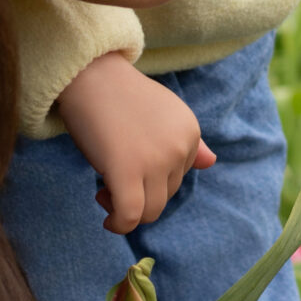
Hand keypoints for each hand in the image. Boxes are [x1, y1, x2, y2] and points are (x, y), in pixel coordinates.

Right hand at [57, 53, 214, 234]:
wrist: (88, 74)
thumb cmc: (119, 94)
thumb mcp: (163, 113)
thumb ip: (188, 141)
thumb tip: (211, 162)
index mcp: (190, 132)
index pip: (178, 177)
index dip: (152, 180)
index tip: (127, 169)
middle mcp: (179, 147)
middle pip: (165, 195)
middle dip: (139, 194)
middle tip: (110, 180)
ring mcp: (155, 161)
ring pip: (151, 211)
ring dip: (128, 212)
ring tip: (105, 193)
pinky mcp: (126, 171)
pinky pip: (130, 216)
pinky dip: (119, 225)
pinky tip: (108, 221)